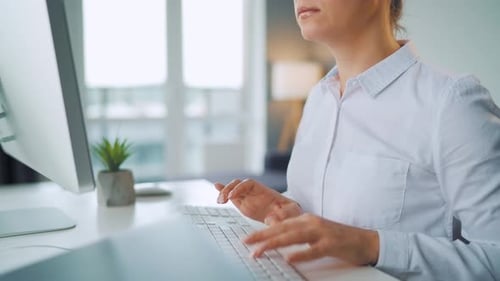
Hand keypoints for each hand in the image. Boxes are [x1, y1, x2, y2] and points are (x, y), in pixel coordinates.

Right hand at [214, 179, 301, 223]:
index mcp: (264, 191)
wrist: (288, 215)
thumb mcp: (291, 211)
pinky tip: (215, 187)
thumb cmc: (291, 211)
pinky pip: (232, 197)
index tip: (234, 196)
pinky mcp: (243, 204)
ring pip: (232, 189)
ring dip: (224, 192)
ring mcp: (248, 197)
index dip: (240, 187)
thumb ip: (283, 214)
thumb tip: (270, 219)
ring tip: (219, 200)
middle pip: (238, 184)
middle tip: (224, 199)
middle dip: (229, 188)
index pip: (248, 183)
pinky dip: (224, 192)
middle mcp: (254, 192)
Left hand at [244, 213, 378, 265]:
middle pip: (282, 229)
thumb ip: (298, 234)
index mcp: (306, 220)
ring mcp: (322, 232)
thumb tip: (278, 240)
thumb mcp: (315, 233)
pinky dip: (301, 253)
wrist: (366, 241)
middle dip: (262, 236)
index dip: (262, 231)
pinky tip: (289, 258)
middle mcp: (311, 222)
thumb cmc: (338, 239)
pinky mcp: (332, 244)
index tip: (247, 238)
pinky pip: (314, 250)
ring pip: (293, 237)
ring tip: (259, 251)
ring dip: (274, 244)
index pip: (279, 225)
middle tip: (246, 243)